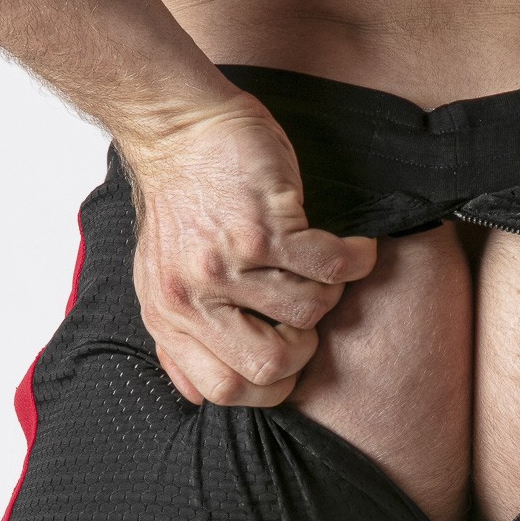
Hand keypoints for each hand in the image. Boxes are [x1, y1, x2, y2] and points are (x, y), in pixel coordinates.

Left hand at [119, 93, 377, 405]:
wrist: (177, 127)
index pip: (225, 391)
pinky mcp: (262, 227)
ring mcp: (226, 263)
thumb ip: (186, 334)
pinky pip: (331, 267)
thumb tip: (202, 392)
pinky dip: (355, 257)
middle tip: (307, 313)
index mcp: (169, 318)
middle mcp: (192, 297)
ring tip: (322, 264)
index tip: (289, 352)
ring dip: (331, 290)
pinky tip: (353, 245)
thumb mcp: (163, 279)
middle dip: (305, 348)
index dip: (270, 385)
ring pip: (310, 312)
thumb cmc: (183, 203)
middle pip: (271, 367)